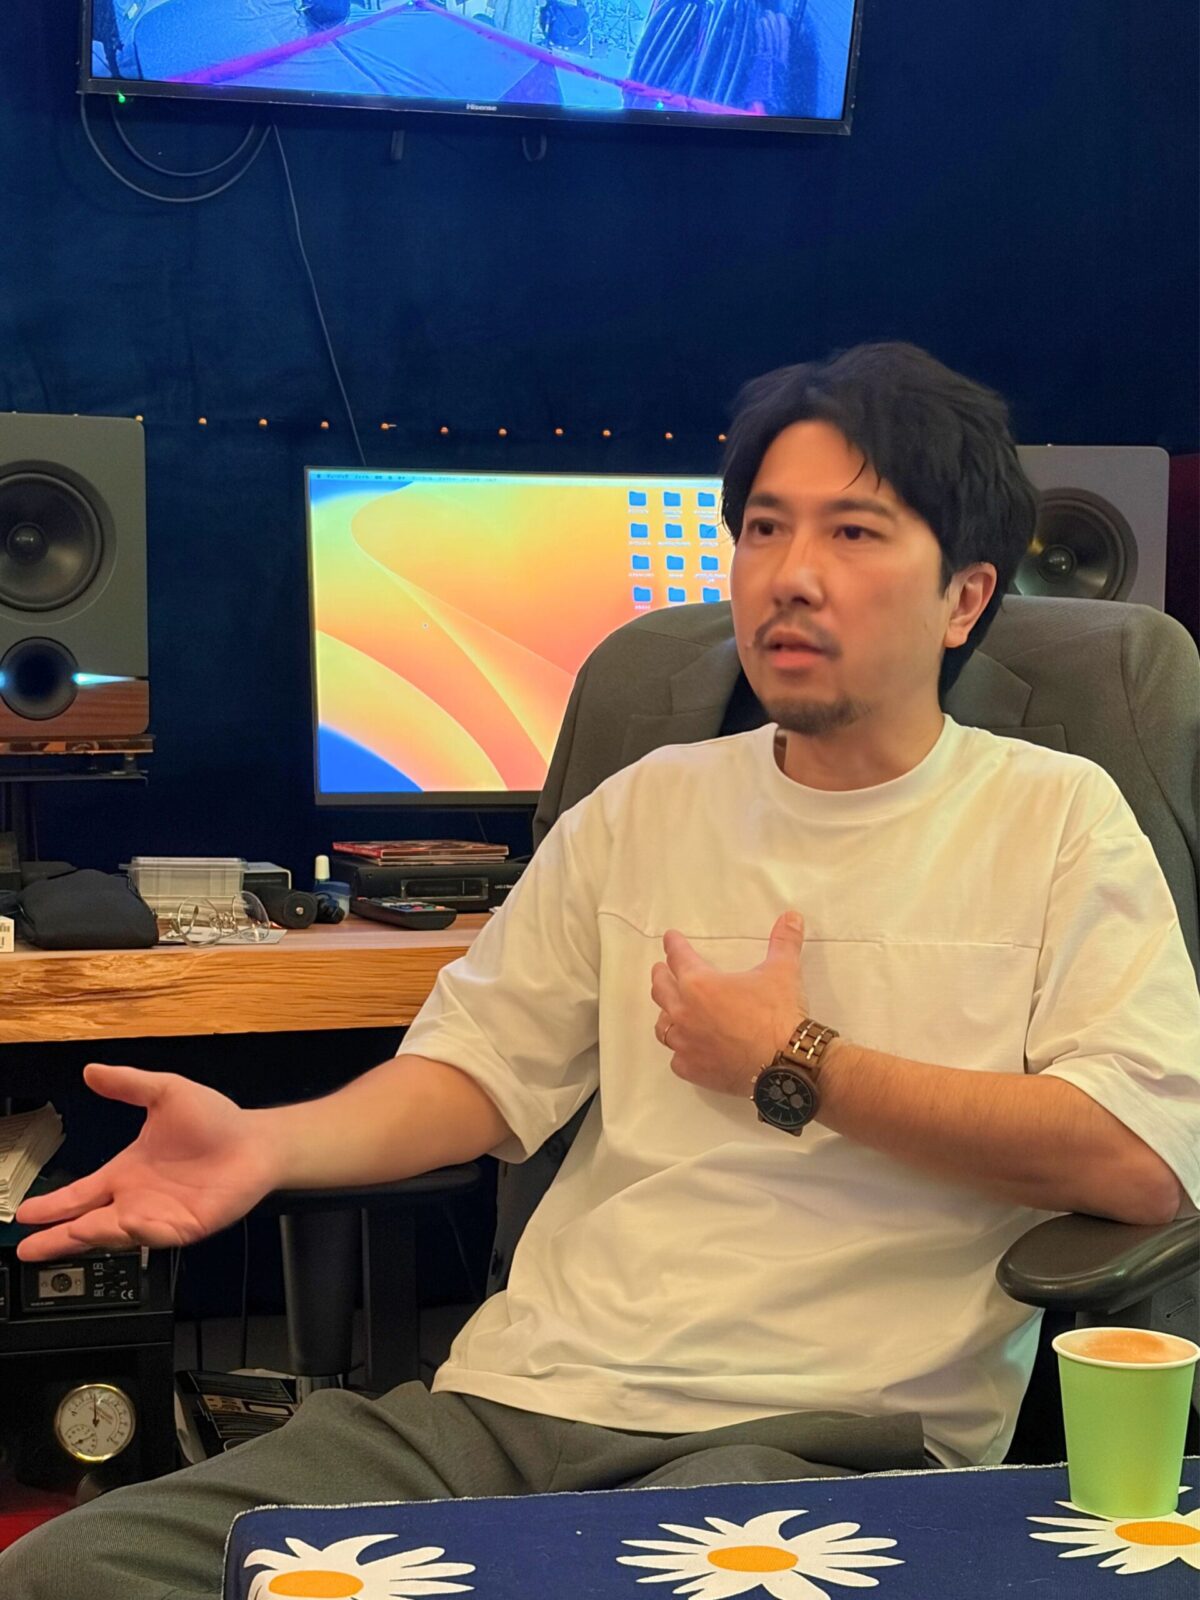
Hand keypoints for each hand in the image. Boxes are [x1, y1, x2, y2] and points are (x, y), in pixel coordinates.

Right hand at [14, 1064, 279, 1261]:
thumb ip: (128, 1084)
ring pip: (115, 1233)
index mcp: (126, 1173)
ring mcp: (159, 1216)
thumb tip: (92, 1069)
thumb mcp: (165, 1094)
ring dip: (93, 1234)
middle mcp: (136, 1199)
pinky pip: (156, 1234)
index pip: (80, 1194)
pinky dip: (139, 1231)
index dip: (52, 1206)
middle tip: (26, 1249)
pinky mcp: (184, 1226)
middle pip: (87, 1224)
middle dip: (56, 1238)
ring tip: (70, 1232)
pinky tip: (127, 1223)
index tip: (24, 1214)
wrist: (257, 1141)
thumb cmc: (215, 1121)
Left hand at [649, 912, 809, 1096]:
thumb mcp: (783, 971)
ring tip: (670, 1010)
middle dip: (661, 976)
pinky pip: (677, 1059)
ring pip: (663, 1026)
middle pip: (660, 990)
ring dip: (666, 1014)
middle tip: (661, 970)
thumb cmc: (778, 1013)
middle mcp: (684, 1012)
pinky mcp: (694, 1070)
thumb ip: (784, 941)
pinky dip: (681, 1052)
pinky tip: (688, 1050)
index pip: (678, 958)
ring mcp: (686, 1044)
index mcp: (699, 984)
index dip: (674, 945)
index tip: (670, 939)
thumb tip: (792, 916)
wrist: (785, 1063)